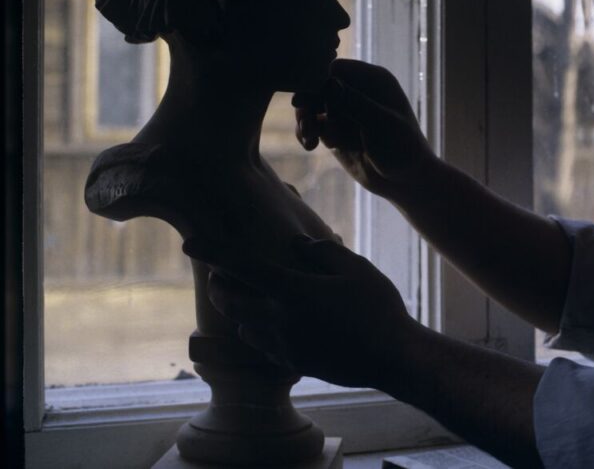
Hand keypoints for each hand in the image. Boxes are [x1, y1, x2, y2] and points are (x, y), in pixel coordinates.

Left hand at [182, 234, 416, 389]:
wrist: (393, 357)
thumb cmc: (378, 307)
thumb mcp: (356, 268)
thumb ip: (322, 251)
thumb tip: (296, 242)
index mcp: (294, 291)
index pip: (242, 266)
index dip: (213, 252)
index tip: (188, 243)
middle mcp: (281, 320)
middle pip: (231, 303)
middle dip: (218, 287)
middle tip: (218, 275)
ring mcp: (285, 345)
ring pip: (243, 327)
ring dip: (237, 311)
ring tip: (246, 297)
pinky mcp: (294, 362)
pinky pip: (262, 346)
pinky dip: (257, 331)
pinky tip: (274, 323)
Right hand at [293, 59, 436, 199]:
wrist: (405, 180)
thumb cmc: (402, 148)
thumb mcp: (380, 124)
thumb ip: (354, 103)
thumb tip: (328, 82)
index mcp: (373, 80)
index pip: (335, 68)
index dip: (317, 80)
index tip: (307, 99)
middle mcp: (356, 90)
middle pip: (318, 85)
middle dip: (308, 104)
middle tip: (307, 124)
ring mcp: (344, 111)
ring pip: (311, 105)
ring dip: (304, 120)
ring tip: (308, 138)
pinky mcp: (335, 130)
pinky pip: (312, 124)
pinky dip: (306, 133)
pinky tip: (310, 146)